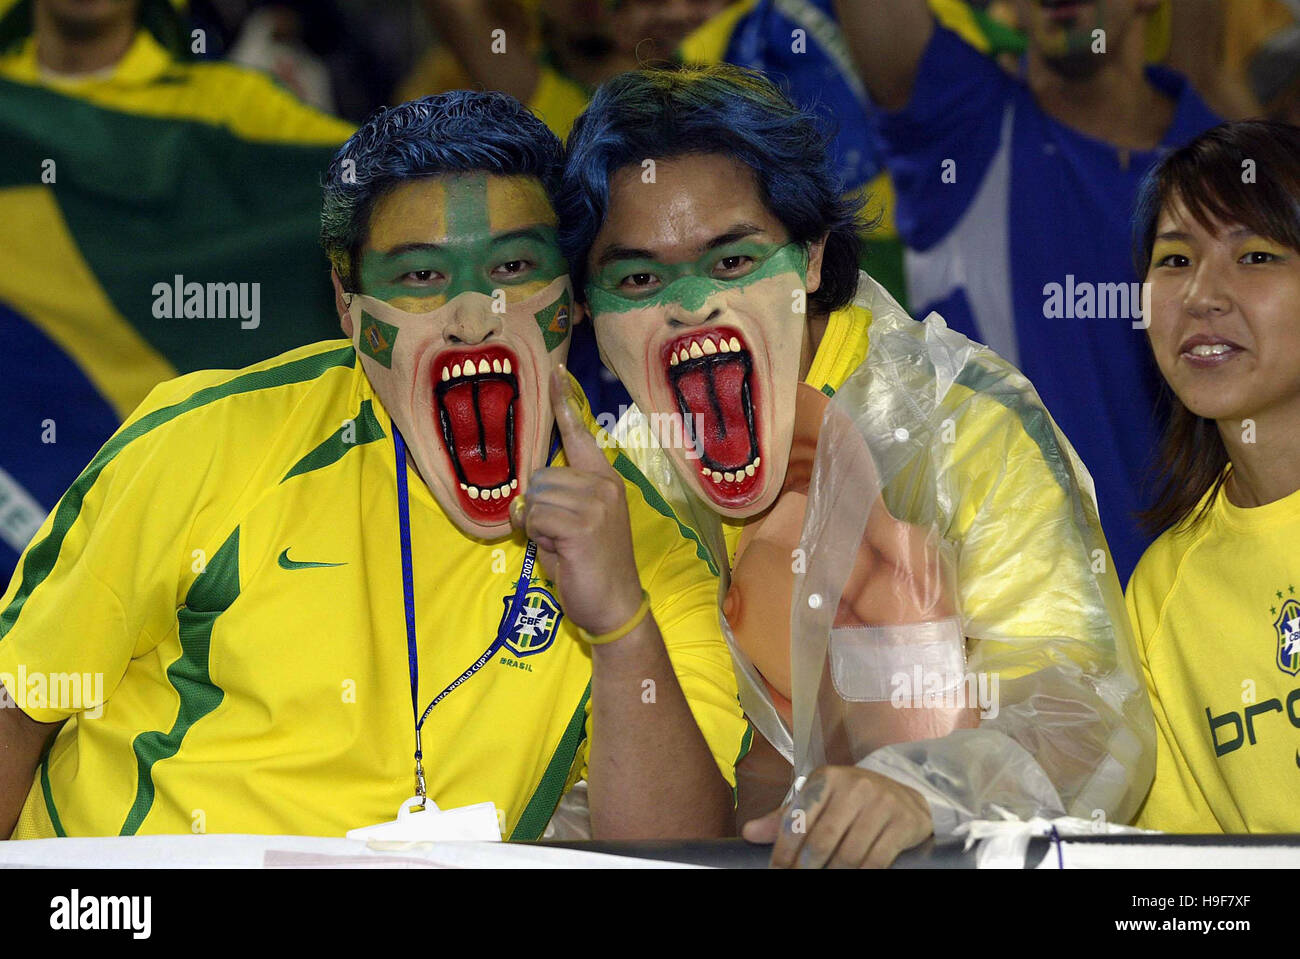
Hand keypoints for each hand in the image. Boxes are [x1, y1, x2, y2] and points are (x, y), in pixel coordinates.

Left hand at [510, 366, 643, 634]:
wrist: (614, 606)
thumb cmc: (589, 567)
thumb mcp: (571, 526)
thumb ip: (554, 501)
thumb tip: (524, 496)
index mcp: (603, 480)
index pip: (580, 434)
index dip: (563, 401)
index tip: (554, 369)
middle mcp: (603, 485)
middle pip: (540, 475)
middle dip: (536, 507)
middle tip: (556, 535)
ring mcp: (596, 504)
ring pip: (535, 498)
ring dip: (536, 525)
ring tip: (560, 544)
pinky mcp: (583, 525)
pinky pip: (536, 519)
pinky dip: (537, 537)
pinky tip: (559, 551)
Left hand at [741, 765, 932, 868]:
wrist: (904, 797)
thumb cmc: (852, 801)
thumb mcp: (819, 801)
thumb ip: (786, 818)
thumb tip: (749, 833)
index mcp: (827, 778)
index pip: (798, 819)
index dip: (783, 852)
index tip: (776, 870)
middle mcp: (855, 787)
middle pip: (821, 842)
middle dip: (805, 869)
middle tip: (798, 878)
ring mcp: (882, 804)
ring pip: (848, 855)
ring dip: (832, 875)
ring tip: (822, 879)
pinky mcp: (903, 823)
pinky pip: (876, 861)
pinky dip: (859, 875)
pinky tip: (849, 877)